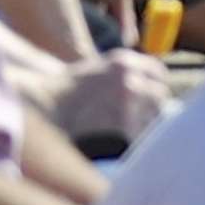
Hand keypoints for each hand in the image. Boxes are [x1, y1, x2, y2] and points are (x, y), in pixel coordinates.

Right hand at [52, 47, 171, 149]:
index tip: (152, 100)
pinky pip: (141, 136)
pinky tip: (120, 142)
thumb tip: (151, 96)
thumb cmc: (68, 93)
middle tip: (142, 122)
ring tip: (127, 133)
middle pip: (159, 96)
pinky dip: (134, 141)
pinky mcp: (124, 124)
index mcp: (124, 61)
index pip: (158, 74)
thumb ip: (125, 77)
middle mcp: (129, 77)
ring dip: (145, 127)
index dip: (156, 88)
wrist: (45, 108)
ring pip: (153, 118)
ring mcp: (128, 100)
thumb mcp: (98, 71)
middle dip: (153, 109)